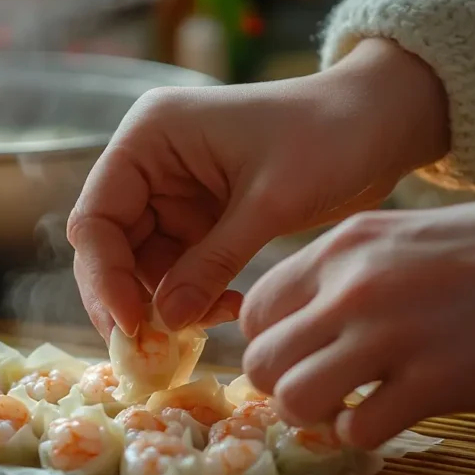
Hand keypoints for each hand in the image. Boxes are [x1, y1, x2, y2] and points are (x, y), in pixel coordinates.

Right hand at [67, 38, 449, 339]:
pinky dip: (194, 296)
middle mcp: (150, 164)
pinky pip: (178, 269)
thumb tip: (165, 323)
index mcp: (150, 138)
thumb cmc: (327, 138)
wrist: (377, 125)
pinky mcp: (201, 219)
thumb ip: (212, 262)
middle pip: (110, 246)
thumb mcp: (269, 201)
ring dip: (167, 303)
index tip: (132, 326)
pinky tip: (230, 306)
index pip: (97, 216)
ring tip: (212, 322)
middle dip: (129, 298)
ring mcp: (174, 193)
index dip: (105, 276)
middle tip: (150, 349)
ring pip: (142, 265)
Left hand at [240, 151, 474, 448]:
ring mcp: (390, 334)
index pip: (253, 310)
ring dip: (313, 417)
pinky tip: (389, 416)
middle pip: (260, 360)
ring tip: (347, 408)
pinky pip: (356, 430)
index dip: (267, 344)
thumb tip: (304, 328)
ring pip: (292, 398)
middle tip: (319, 390)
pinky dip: (362, 434)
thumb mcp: (398, 239)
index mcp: (340, 248)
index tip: (298, 356)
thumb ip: (343, 278)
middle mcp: (351, 288)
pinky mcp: (434, 381)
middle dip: (279, 387)